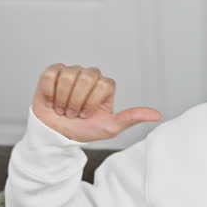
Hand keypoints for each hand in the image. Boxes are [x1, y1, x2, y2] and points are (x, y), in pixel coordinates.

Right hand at [31, 63, 161, 141]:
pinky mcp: (52, 73)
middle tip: (74, 113)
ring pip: (68, 76)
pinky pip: (51, 75)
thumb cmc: (84, 130)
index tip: (87, 115)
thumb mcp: (110, 127)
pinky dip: (49, 92)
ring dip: (62, 98)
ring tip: (62, 109)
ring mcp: (71, 72)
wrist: (57, 134)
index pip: (103, 84)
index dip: (92, 103)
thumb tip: (157, 115)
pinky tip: (51, 102)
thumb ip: (132, 117)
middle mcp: (90, 75)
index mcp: (105, 86)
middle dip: (77, 101)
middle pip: (87, 76)